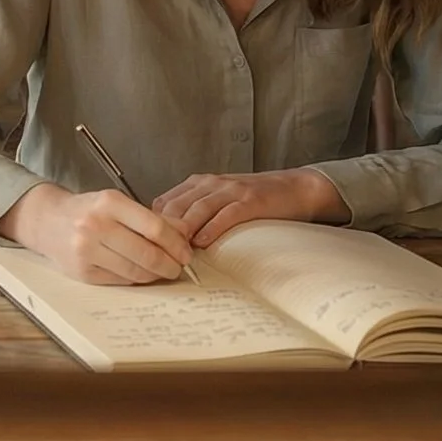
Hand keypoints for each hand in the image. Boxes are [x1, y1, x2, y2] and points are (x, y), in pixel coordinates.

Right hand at [0, 183, 194, 285]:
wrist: (47, 220)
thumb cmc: (88, 211)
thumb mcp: (117, 204)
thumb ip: (151, 217)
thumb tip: (185, 233)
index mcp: (108, 202)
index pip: (154, 227)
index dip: (176, 244)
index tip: (186, 253)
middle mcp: (95, 225)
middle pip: (147, 253)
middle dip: (170, 264)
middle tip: (179, 267)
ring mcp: (86, 250)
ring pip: (136, 271)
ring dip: (156, 275)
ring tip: (163, 271)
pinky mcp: (82, 272)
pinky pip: (121, 280)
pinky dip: (136, 279)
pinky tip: (141, 273)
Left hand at [151, 168, 347, 246]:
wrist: (293, 188)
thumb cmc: (253, 200)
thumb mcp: (217, 200)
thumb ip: (194, 213)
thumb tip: (168, 240)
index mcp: (197, 184)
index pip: (163, 203)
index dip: (153, 226)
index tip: (148, 247)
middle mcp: (210, 184)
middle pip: (176, 207)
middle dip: (164, 232)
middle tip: (157, 256)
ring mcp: (230, 190)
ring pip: (197, 210)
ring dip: (184, 233)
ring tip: (174, 254)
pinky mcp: (250, 200)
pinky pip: (226, 214)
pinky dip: (212, 228)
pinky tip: (202, 243)